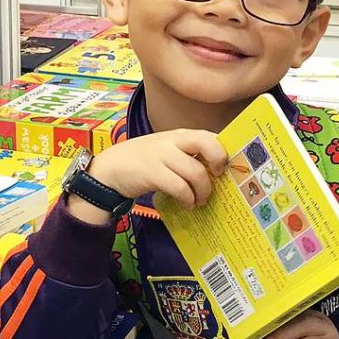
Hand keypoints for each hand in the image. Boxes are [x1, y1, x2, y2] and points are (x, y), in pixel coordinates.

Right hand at [65, 130, 226, 225]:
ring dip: (203, 191)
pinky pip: (180, 187)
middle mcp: (172, 140)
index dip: (224, 151)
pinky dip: (188, 199)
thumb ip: (188, 155)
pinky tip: (187, 204)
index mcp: (179, 135)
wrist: (110, 169)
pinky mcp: (152, 172)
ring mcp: (162, 155)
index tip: (228, 168)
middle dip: (219, 161)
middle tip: (219, 178)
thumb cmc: (143, 162)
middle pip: (207, 143)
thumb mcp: (167, 151)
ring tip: (200, 200)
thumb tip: (217, 171)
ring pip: (196, 172)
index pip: (210, 135)